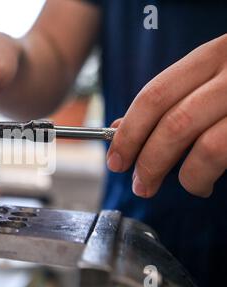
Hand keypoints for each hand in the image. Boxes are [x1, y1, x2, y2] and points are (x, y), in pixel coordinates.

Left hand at [107, 34, 226, 197]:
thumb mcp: (208, 77)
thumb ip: (169, 99)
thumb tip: (119, 126)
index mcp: (213, 56)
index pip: (155, 96)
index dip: (129, 132)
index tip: (116, 159)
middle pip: (176, 124)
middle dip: (150, 161)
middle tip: (140, 184)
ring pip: (208, 148)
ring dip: (187, 177)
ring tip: (188, 186)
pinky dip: (212, 175)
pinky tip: (209, 179)